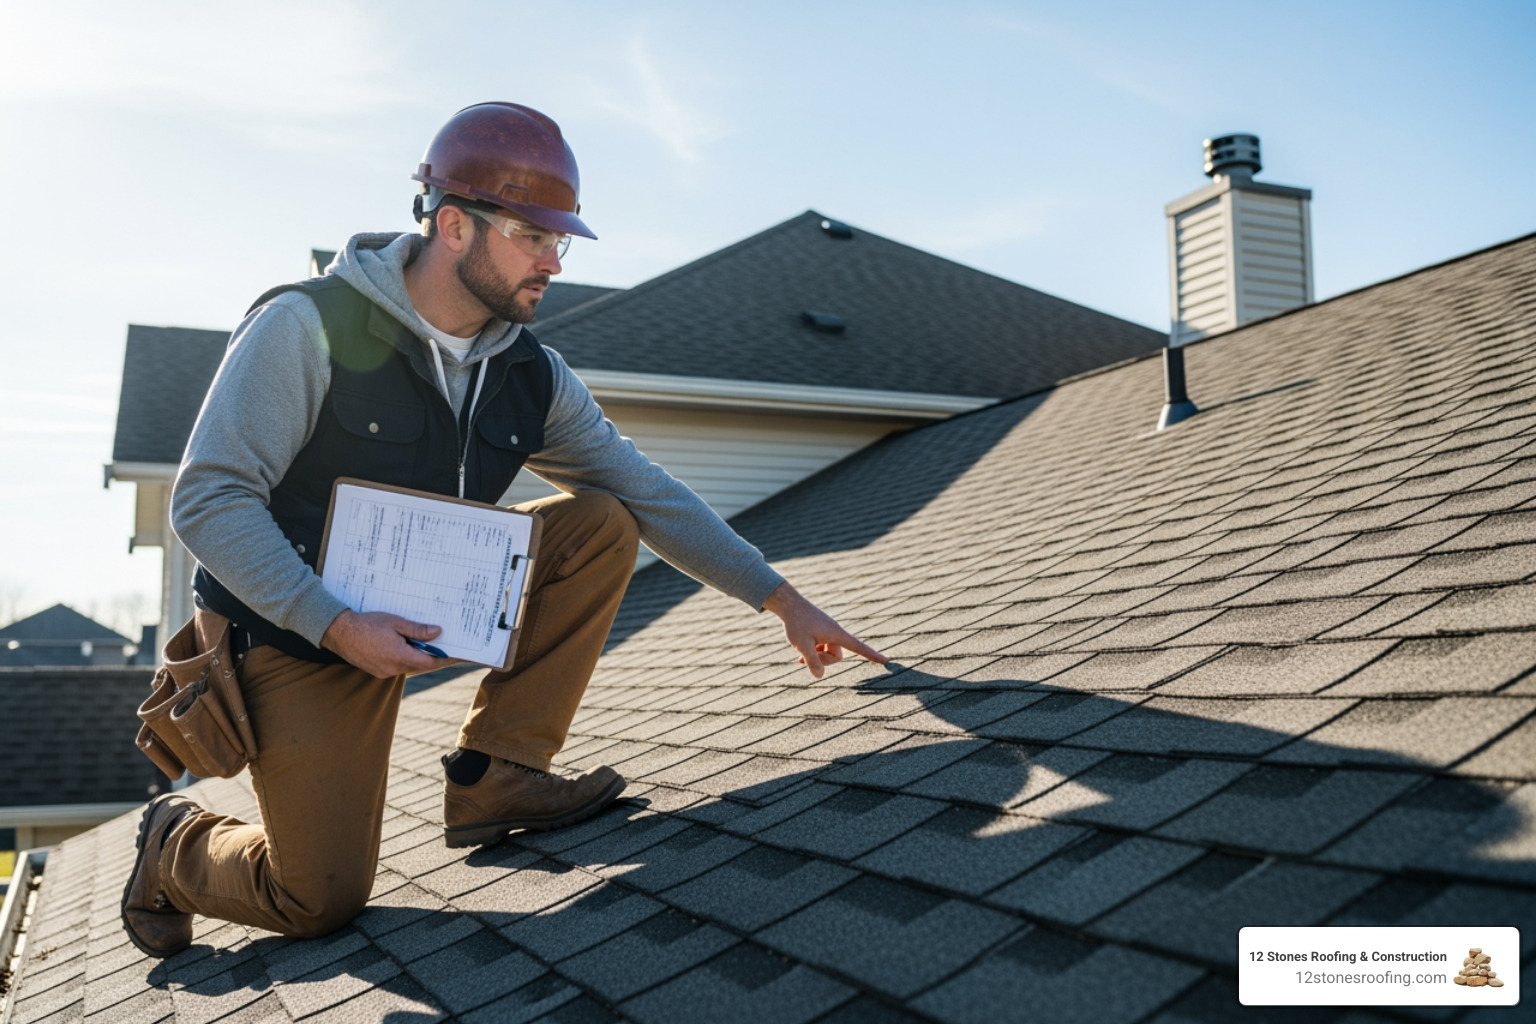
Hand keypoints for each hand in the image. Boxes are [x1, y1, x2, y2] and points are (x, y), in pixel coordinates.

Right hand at [321, 609, 442, 676]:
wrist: (340, 632)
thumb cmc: (368, 624)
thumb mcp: (396, 622)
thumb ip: (418, 630)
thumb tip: (438, 632)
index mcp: (400, 655)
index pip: (429, 662)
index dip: (439, 655)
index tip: (447, 648)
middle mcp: (393, 668)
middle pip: (418, 664)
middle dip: (425, 653)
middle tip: (428, 637)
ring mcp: (384, 672)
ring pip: (406, 666)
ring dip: (411, 655)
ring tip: (406, 637)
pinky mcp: (376, 672)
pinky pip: (395, 667)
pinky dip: (399, 658)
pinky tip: (394, 644)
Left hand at [761, 581, 887, 679]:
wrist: (788, 604)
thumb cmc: (796, 622)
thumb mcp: (802, 644)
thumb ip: (812, 661)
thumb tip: (820, 676)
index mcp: (836, 634)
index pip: (859, 647)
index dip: (873, 655)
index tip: (887, 660)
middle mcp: (835, 633)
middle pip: (836, 656)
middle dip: (822, 660)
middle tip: (803, 658)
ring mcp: (828, 632)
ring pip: (827, 652)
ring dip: (815, 654)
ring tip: (799, 649)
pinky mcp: (821, 631)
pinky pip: (821, 646)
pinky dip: (812, 649)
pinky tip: (798, 648)